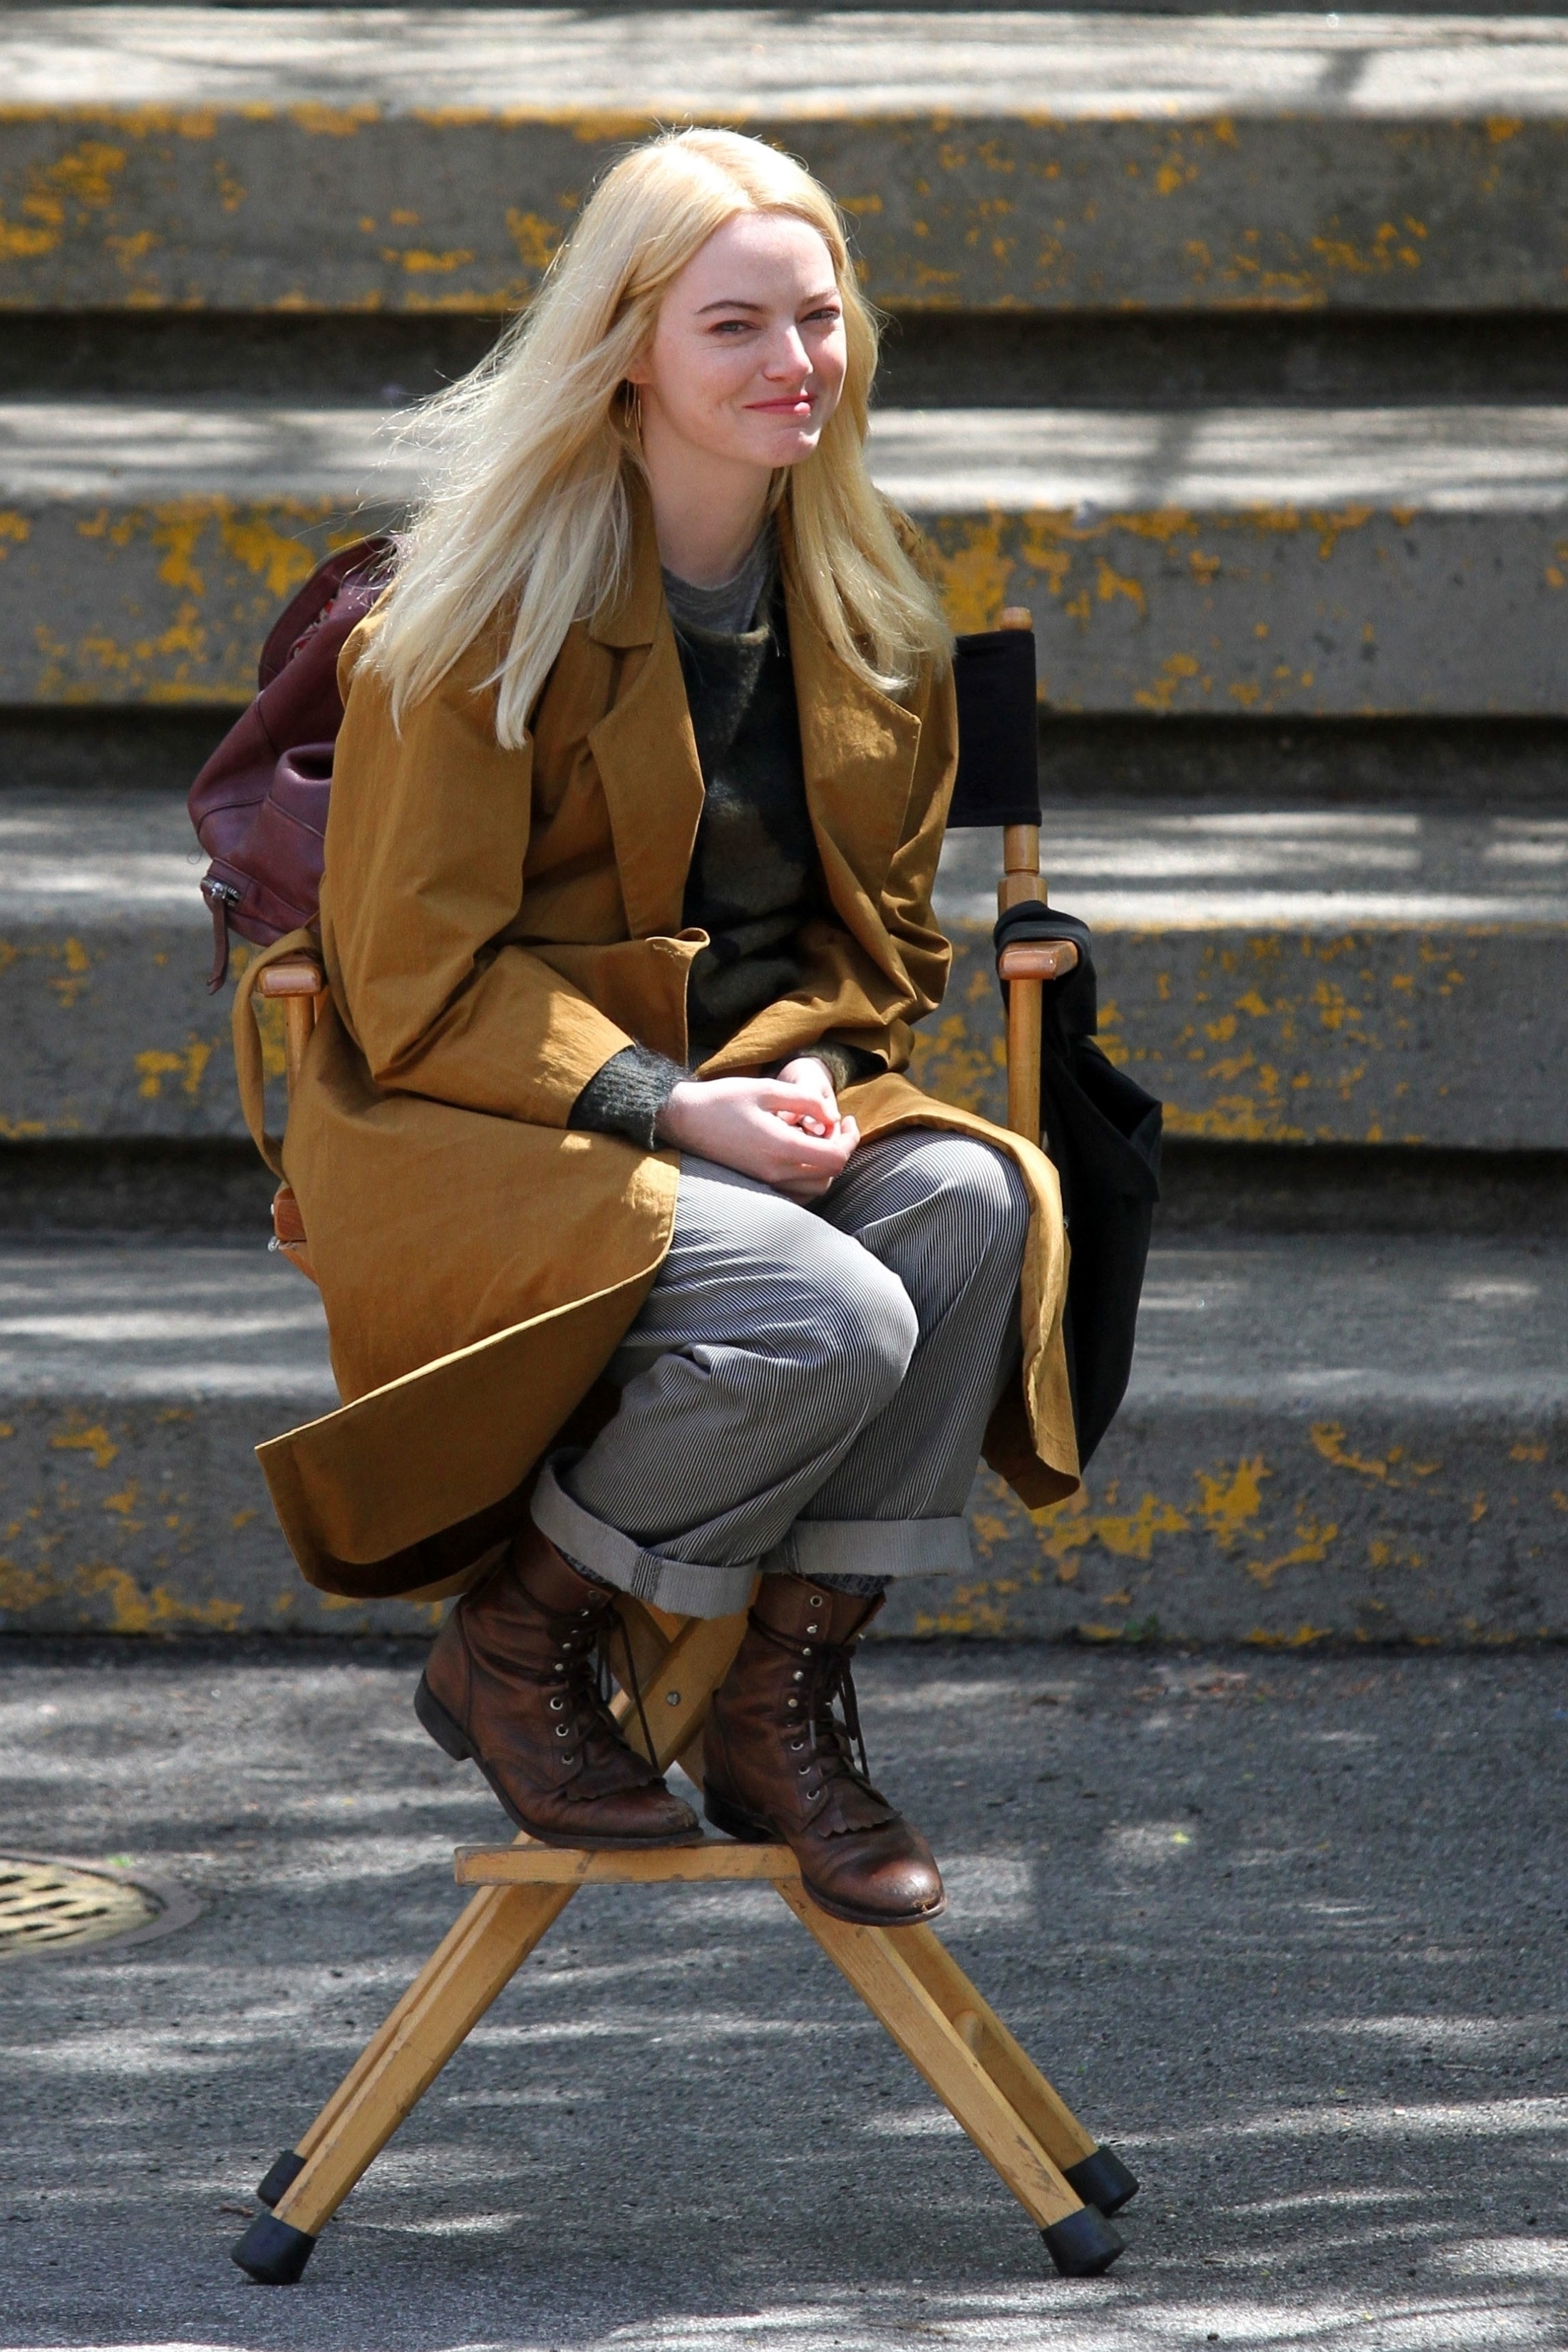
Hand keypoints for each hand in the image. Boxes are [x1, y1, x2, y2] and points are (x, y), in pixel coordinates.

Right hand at [656, 1070, 859, 1200]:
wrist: (684, 1119)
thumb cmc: (723, 1099)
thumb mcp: (768, 1089)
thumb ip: (807, 1101)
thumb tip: (832, 1118)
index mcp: (781, 1148)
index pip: (835, 1158)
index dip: (850, 1139)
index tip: (847, 1120)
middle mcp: (776, 1172)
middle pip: (829, 1175)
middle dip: (840, 1150)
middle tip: (836, 1126)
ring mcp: (766, 1181)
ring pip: (815, 1187)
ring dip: (826, 1165)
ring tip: (818, 1138)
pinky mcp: (758, 1183)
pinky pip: (796, 1192)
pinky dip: (809, 1177)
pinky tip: (801, 1153)